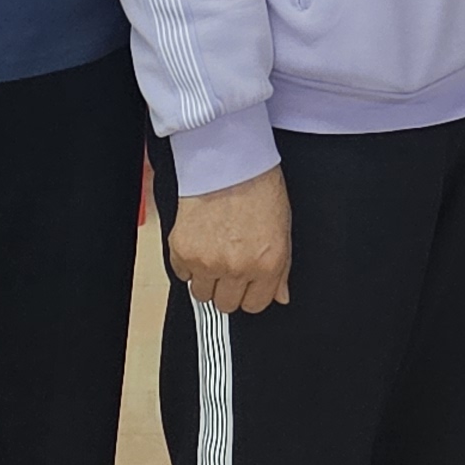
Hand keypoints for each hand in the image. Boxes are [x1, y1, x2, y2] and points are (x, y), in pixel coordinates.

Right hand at [168, 167, 292, 314]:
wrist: (228, 160)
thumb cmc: (259, 186)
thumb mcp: (283, 229)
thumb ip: (281, 269)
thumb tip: (280, 296)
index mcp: (267, 264)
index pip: (255, 305)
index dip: (250, 292)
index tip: (247, 282)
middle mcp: (238, 268)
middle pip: (226, 304)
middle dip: (228, 288)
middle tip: (229, 263)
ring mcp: (208, 262)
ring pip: (201, 294)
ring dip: (206, 278)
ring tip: (213, 251)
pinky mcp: (183, 251)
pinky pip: (182, 274)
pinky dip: (188, 262)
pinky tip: (200, 240)